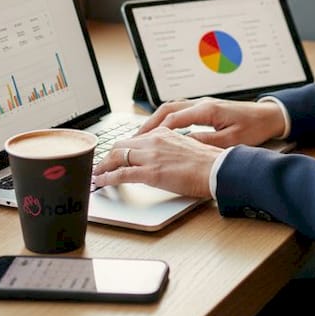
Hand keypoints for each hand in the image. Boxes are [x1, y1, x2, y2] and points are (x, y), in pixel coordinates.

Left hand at [92, 127, 219, 198]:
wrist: (217, 169)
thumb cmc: (208, 163)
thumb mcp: (186, 148)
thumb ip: (171, 149)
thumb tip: (163, 158)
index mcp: (164, 133)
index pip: (135, 138)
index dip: (122, 147)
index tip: (117, 154)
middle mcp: (154, 141)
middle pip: (121, 145)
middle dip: (108, 155)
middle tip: (102, 164)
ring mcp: (151, 156)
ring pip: (117, 157)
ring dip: (103, 166)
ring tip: (97, 173)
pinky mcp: (150, 173)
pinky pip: (121, 174)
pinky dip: (107, 178)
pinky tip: (101, 181)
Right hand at [137, 97, 286, 148]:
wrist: (270, 116)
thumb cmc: (254, 128)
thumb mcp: (231, 140)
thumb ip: (206, 143)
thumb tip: (183, 146)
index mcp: (208, 110)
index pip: (174, 119)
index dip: (155, 131)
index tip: (141, 142)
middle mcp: (203, 103)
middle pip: (167, 109)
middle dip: (149, 123)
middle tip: (133, 139)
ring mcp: (204, 103)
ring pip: (172, 107)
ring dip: (156, 120)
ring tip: (143, 135)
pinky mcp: (207, 107)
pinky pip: (180, 110)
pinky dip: (167, 119)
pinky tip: (162, 130)